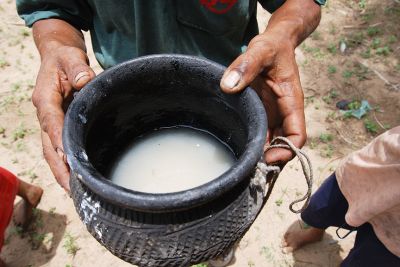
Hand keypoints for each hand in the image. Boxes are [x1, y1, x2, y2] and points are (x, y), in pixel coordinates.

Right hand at [33, 45, 94, 191]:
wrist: (57, 58)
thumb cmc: (65, 58)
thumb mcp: (71, 57)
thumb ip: (77, 68)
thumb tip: (84, 81)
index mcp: (45, 98)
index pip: (51, 122)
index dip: (59, 140)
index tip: (67, 158)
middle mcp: (45, 115)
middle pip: (49, 146)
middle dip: (59, 169)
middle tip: (72, 189)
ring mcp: (50, 123)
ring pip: (52, 152)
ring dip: (62, 172)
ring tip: (75, 192)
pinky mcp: (57, 127)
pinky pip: (59, 148)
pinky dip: (66, 164)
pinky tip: (77, 178)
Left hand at [220, 33, 305, 164]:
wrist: (275, 43)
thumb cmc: (272, 47)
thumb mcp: (260, 51)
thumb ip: (246, 65)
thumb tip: (228, 86)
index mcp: (291, 102)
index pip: (297, 135)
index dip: (286, 151)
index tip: (267, 159)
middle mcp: (284, 112)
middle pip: (284, 145)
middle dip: (271, 160)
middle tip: (249, 170)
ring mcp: (273, 114)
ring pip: (272, 142)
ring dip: (261, 155)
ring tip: (242, 166)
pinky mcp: (262, 112)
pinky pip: (261, 133)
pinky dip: (253, 145)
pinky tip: (239, 152)